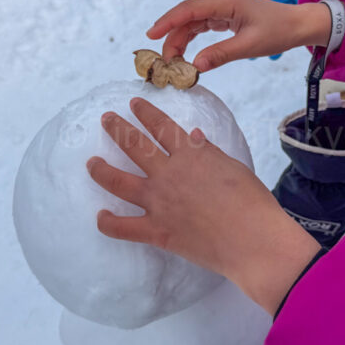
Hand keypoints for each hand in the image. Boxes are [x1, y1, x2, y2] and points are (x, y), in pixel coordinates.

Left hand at [86, 97, 320, 314]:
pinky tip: (100, 217)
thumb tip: (194, 136)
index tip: (134, 103)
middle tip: (105, 119)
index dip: (145, 113)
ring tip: (91, 163)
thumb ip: (210, 152)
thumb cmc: (252, 202)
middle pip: (134, 145)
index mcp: (190, 154)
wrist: (252, 241)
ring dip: (101, 170)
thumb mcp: (234, 168)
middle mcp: (168, 173)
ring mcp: (158, 202)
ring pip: (118, 181)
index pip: (161, 126)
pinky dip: (108, 223)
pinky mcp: (156, 231)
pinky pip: (123, 227)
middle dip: (117, 128)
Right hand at [146, 0, 331, 71]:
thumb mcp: (249, 46)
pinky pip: (200, 25)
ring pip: (191, 22)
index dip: (167, 22)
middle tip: (164, 61)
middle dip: (171, 37)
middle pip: (186, 16)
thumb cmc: (278, 31)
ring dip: (179, 40)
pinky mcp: (223, 15)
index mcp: (224, 0)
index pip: (188, 10)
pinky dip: (190, 38)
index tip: (151, 36)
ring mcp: (220, 6)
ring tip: (172, 61)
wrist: (297, 24)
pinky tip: (184, 53)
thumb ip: (220, 55)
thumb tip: (195, 67)